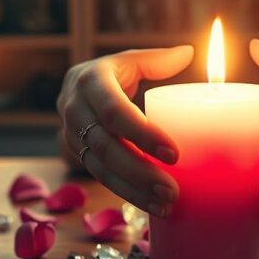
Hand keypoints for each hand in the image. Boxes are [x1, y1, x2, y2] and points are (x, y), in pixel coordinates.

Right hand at [57, 46, 193, 217]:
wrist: (75, 87)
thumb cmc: (114, 72)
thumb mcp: (131, 60)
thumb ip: (159, 60)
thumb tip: (188, 52)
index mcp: (90, 81)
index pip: (114, 111)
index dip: (142, 134)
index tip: (174, 154)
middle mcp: (74, 108)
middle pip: (105, 147)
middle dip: (139, 172)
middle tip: (172, 190)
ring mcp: (69, 134)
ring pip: (100, 169)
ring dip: (134, 191)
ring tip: (166, 205)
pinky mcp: (74, 153)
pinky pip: (100, 177)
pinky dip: (127, 193)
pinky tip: (152, 205)